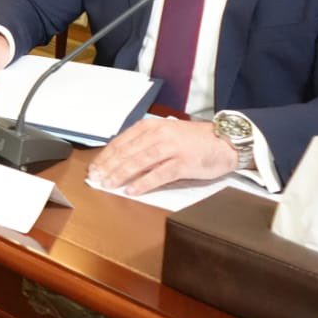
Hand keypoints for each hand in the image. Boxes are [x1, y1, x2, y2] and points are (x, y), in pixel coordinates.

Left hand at [88, 117, 236, 194]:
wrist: (224, 142)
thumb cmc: (193, 141)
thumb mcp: (165, 134)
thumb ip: (144, 143)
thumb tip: (120, 159)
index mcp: (150, 127)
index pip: (121, 142)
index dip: (105, 156)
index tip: (94, 168)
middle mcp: (158, 134)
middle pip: (126, 152)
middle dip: (108, 167)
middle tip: (95, 179)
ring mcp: (171, 148)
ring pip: (138, 162)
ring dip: (120, 174)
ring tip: (108, 184)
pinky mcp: (183, 163)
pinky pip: (158, 175)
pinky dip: (143, 183)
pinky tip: (131, 190)